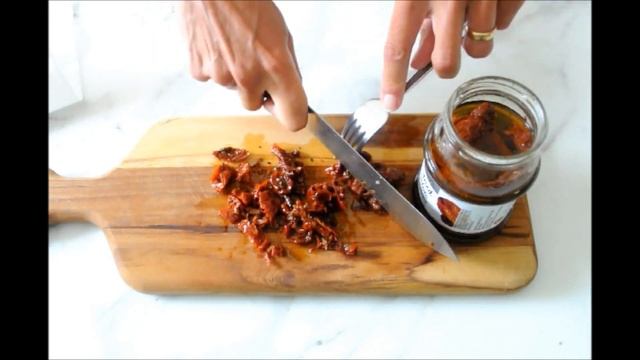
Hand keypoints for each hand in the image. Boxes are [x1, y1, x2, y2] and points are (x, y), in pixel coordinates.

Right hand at [181, 0, 307, 130]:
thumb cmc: (247, 2)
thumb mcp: (282, 34)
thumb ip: (288, 68)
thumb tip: (291, 91)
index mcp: (276, 68)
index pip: (293, 118)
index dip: (293, 115)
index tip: (290, 109)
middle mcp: (249, 77)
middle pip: (256, 106)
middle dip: (258, 91)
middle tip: (255, 62)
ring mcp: (221, 77)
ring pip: (233, 91)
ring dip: (235, 76)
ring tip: (234, 45)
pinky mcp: (199, 71)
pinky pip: (212, 79)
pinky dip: (215, 66)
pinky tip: (218, 43)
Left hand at [381, 0, 524, 110]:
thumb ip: (415, 20)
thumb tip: (416, 58)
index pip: (397, 45)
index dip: (392, 79)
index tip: (391, 102)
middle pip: (446, 62)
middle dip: (444, 65)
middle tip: (444, 52)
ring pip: (479, 47)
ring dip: (472, 41)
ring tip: (469, 16)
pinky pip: (504, 25)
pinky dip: (496, 21)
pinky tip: (487, 3)